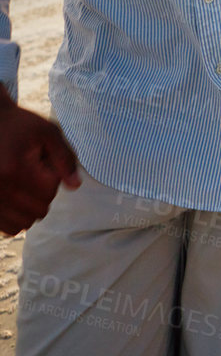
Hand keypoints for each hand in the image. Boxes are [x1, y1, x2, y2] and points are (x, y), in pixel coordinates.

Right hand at [0, 97, 80, 234]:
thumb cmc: (20, 126)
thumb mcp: (48, 132)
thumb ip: (65, 158)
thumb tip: (76, 186)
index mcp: (14, 169)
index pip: (49, 191)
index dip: (53, 175)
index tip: (43, 160)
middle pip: (39, 210)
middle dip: (44, 192)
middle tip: (34, 171)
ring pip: (25, 223)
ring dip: (31, 207)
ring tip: (24, 183)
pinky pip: (9, 229)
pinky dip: (18, 217)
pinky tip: (17, 196)